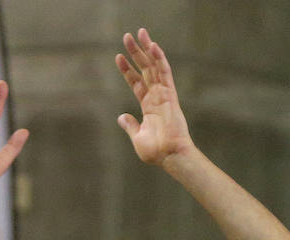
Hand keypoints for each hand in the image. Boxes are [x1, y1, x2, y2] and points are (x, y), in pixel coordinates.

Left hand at [115, 28, 193, 165]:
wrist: (169, 156)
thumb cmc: (156, 152)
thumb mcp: (137, 137)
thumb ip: (130, 125)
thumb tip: (121, 117)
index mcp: (148, 106)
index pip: (136, 82)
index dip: (127, 70)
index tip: (118, 57)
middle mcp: (156, 96)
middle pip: (145, 69)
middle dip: (136, 52)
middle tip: (127, 36)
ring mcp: (163, 94)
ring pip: (154, 66)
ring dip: (146, 49)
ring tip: (139, 33)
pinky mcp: (170, 95)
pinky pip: (165, 73)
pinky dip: (159, 59)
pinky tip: (153, 46)